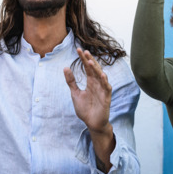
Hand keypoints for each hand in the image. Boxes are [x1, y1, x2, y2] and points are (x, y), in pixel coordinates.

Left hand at [64, 49, 114, 171]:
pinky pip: (107, 88)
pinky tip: (102, 75)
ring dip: (96, 69)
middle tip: (84, 51)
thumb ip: (71, 81)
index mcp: (91, 82)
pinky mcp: (106, 98)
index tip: (79, 50)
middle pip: (94, 69)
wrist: (92, 123)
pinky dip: (105, 82)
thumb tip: (65, 67)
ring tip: (90, 61)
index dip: (83, 59)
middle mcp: (97, 84)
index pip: (87, 67)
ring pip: (101, 76)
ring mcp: (102, 90)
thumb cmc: (85, 109)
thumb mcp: (75, 94)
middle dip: (89, 60)